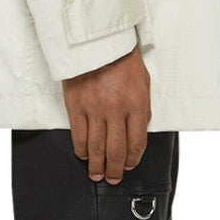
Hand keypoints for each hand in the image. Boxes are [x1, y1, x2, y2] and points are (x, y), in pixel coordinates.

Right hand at [62, 45, 150, 182]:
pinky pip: (78, 135)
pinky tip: (84, 155)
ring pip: (96, 147)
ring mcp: (94, 109)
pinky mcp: (76, 106)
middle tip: (112, 178)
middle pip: (116, 150)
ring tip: (96, 174)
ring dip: (97, 165)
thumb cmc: (123, 61)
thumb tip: (137, 133)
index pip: (136, 142)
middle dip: (115, 169)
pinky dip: (81, 150)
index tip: (129, 166)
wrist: (97, 41)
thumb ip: (142, 109)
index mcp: (136, 105)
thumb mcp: (143, 83)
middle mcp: (116, 110)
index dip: (133, 159)